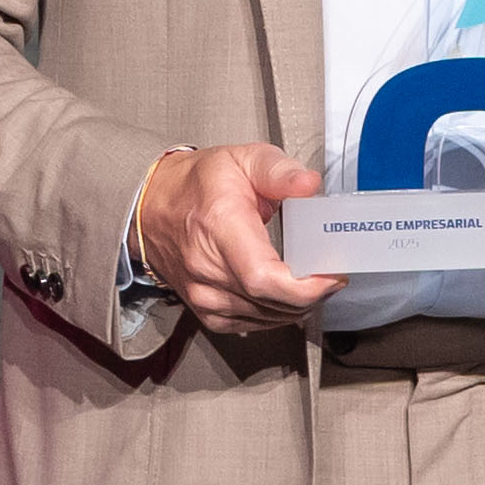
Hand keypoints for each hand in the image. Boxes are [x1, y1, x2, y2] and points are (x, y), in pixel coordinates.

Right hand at [132, 141, 337, 333]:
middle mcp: (207, 269)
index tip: (331, 275)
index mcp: (219, 228)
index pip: (263, 278)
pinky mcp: (208, 313)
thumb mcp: (241, 159)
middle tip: (330, 271)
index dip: (305, 287)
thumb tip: (309, 184)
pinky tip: (286, 294)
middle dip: (313, 293)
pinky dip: (278, 313)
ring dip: (298, 305)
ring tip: (312, 279)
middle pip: (272, 302)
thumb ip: (278, 170)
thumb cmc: (197, 185)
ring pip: (268, 318)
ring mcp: (205, 296)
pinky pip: (255, 325)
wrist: (152, 208)